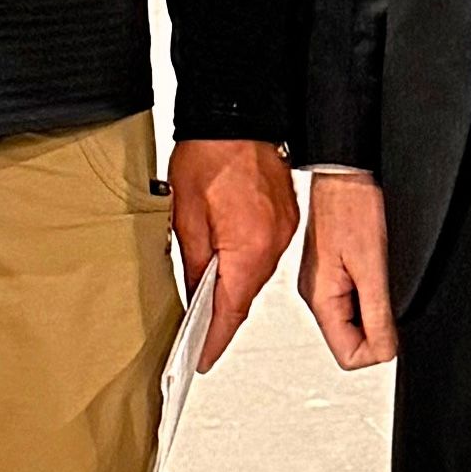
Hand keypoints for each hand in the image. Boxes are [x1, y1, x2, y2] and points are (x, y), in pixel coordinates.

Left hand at [166, 140, 297, 372]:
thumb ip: (193, 262)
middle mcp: (273, 244)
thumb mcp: (185, 216)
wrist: (237, 113)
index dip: (214, 339)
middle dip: (221, 316)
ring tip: (206, 296)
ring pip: (255, 274)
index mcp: (249, 248)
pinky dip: (245, 263)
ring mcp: (284, 231)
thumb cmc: (211, 154)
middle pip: (246, 295)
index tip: (202, 358)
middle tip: (197, 333)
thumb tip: (195, 294)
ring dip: (232, 286)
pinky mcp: (285, 218)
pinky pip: (264, 253)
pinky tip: (226, 261)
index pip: (232, 311)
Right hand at [297, 171, 397, 368]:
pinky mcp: (330, 268)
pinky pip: (352, 299)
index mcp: (320, 299)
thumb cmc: (352, 207)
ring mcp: (322, 281)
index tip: (393, 326)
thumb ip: (378, 314)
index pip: (348, 356)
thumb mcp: (373, 267)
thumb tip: (385, 352)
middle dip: (376, 329)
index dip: (377, 348)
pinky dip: (369, 294)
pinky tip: (376, 270)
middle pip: (349, 341)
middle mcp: (315, 294)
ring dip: (374, 311)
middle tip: (389, 296)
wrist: (345, 171)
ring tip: (382, 278)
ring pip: (352, 320)